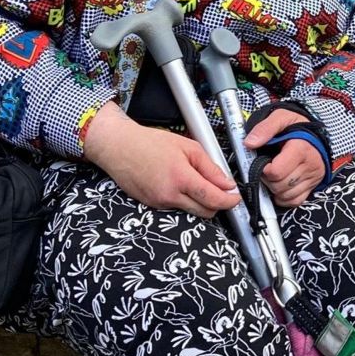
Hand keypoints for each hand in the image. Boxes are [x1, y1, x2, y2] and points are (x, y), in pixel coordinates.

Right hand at [83, 100, 240, 216]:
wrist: (118, 147)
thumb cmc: (150, 143)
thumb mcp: (187, 147)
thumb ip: (210, 167)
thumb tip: (227, 183)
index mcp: (181, 178)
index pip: (213, 199)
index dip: (229, 201)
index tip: (236, 198)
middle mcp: (169, 195)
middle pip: (205, 212)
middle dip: (217, 204)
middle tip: (221, 191)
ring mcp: (159, 203)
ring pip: (191, 212)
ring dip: (200, 202)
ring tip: (197, 183)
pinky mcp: (151, 205)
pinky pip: (176, 208)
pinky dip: (184, 200)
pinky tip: (179, 185)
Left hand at [243, 107, 325, 208]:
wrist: (317, 131)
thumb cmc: (297, 125)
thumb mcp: (280, 118)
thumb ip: (264, 129)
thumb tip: (249, 143)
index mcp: (300, 150)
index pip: (276, 172)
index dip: (263, 169)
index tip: (262, 161)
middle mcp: (309, 166)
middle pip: (280, 186)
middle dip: (267, 179)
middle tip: (267, 168)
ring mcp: (312, 177)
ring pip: (286, 195)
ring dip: (274, 189)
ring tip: (274, 175)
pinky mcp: (313, 185)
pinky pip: (295, 201)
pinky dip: (284, 197)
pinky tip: (280, 185)